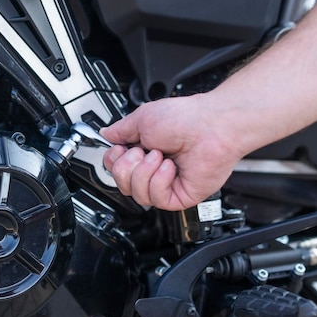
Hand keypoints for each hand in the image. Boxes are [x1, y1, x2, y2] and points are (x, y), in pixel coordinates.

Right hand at [101, 94, 241, 210]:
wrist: (212, 126)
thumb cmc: (186, 118)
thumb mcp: (142, 118)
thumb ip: (120, 130)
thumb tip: (105, 134)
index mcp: (144, 150)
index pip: (115, 168)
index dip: (113, 162)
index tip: (119, 149)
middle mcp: (153, 168)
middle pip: (121, 184)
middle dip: (127, 167)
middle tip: (142, 151)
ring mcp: (166, 183)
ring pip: (136, 194)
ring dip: (144, 172)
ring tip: (159, 156)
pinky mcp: (179, 196)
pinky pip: (156, 198)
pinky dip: (159, 180)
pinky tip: (170, 167)